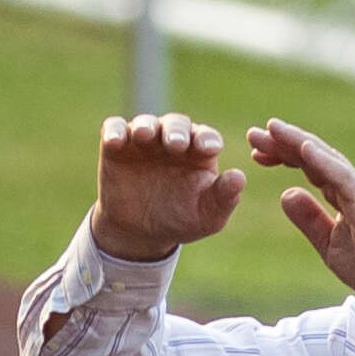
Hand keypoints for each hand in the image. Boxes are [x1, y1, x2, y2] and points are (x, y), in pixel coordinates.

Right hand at [90, 114, 235, 259]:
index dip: (208, 139)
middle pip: (176, 124)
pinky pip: (115, 129)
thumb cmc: (180, 220)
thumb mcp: (207, 216)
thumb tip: (240, 178)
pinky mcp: (116, 146)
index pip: (206, 137)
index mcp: (199, 152)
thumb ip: (224, 198)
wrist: (139, 232)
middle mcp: (173, 140)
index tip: (209, 149)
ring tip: (145, 136)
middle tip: (176, 144)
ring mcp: (144, 141)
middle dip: (177, 131)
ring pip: (146, 122)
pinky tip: (115, 141)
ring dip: (146, 126)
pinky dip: (115, 130)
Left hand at [250, 121, 354, 312]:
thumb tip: (286, 195)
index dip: (284, 156)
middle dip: (283, 143)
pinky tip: (302, 147)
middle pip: (314, 156)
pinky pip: (342, 176)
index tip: (257, 153)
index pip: (310, 167)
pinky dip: (323, 160)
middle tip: (253, 134)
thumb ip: (309, 219)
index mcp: (343, 194)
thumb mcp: (328, 243)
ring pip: (326, 158)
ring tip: (271, 128)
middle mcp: (352, 185)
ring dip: (297, 141)